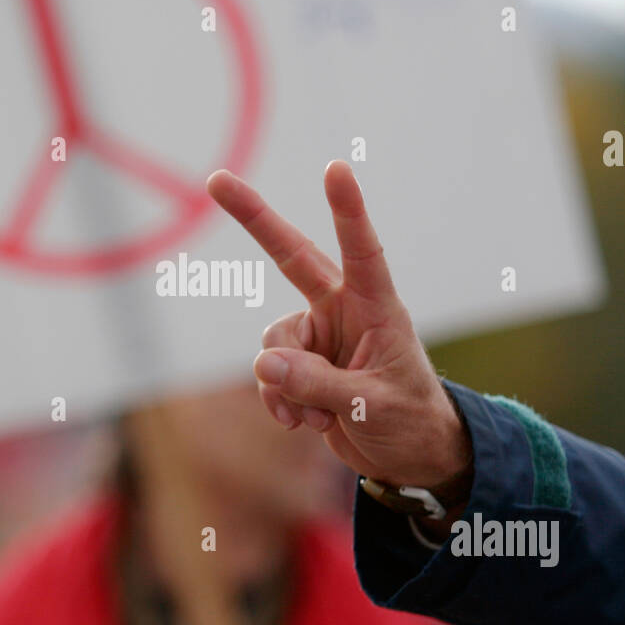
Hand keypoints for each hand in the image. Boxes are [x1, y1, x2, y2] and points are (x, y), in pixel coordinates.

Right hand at [207, 161, 471, 496]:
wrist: (408, 456)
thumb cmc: (409, 421)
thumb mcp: (370, 406)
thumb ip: (318, 385)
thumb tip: (264, 363)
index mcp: (376, 307)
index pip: (362, 251)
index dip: (347, 211)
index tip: (335, 168)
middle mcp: (343, 311)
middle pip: (291, 256)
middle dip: (254, 219)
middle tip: (215, 180)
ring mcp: (319, 336)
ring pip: (272, 343)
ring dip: (284, 386)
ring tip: (319, 416)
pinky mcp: (302, 365)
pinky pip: (269, 374)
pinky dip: (280, 401)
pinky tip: (306, 424)